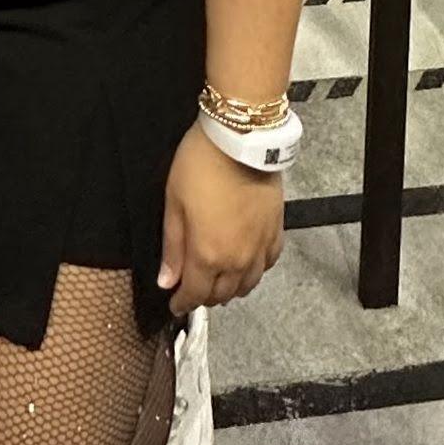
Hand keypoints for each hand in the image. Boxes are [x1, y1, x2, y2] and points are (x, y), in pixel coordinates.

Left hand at [157, 126, 284, 316]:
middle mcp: (237, 259)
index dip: (182, 303)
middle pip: (222, 294)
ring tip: (217, 281)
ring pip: (247, 285)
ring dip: (230, 289)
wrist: (241, 140)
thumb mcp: (174, 204)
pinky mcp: (276, 231)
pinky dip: (254, 271)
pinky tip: (245, 264)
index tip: (175, 304)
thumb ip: (172, 248)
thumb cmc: (200, 166)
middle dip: (204, 297)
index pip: (194, 294)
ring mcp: (260, 247)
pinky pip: (267, 264)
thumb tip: (167, 281)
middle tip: (192, 290)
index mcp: (207, 255)